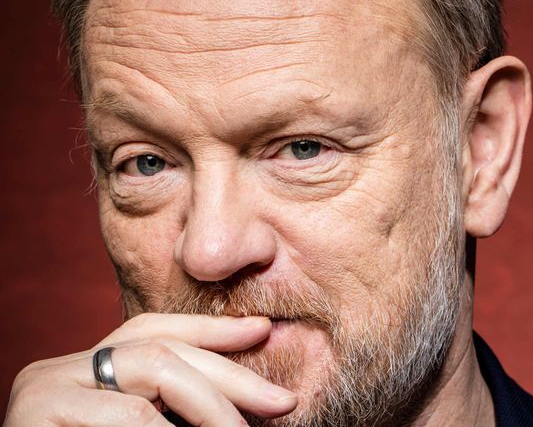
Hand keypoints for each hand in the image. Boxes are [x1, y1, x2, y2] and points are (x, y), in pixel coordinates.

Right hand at [3, 314, 297, 425]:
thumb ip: (172, 411)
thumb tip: (245, 404)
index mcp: (87, 370)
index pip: (156, 331)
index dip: (212, 329)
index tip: (262, 330)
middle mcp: (62, 368)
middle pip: (164, 349)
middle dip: (230, 373)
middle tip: (281, 401)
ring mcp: (46, 387)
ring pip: (155, 369)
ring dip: (212, 404)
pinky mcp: (37, 414)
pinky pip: (131, 418)